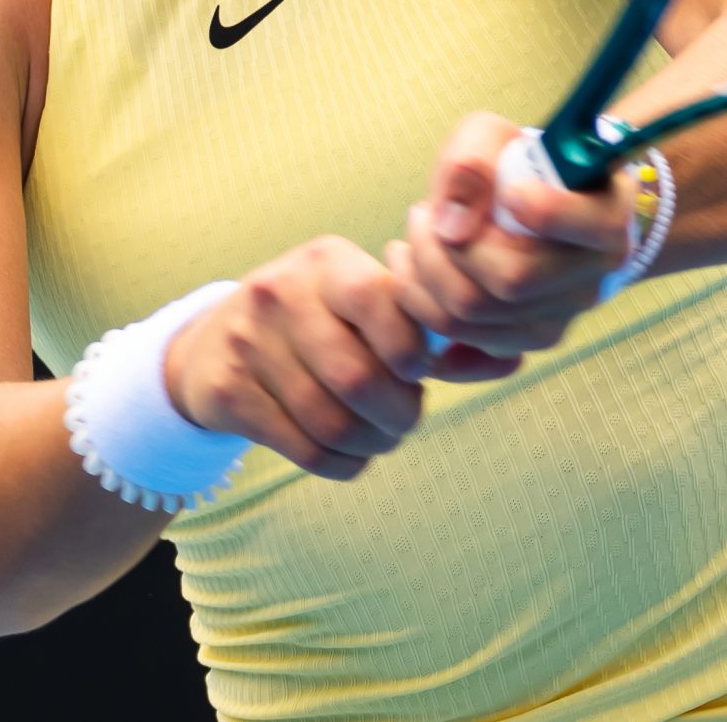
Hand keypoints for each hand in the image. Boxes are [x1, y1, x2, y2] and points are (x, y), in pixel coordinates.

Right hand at [162, 236, 515, 482]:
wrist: (213, 345)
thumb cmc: (319, 324)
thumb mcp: (364, 304)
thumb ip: (430, 328)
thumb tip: (513, 358)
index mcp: (328, 262)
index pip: (380, 303)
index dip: (410, 351)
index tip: (418, 372)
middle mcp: (282, 292)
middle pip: (359, 377)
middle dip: (398, 414)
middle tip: (405, 420)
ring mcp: (249, 341)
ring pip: (331, 420)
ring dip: (371, 444)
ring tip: (380, 438)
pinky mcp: (227, 389)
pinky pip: (302, 447)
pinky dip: (340, 464)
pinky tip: (349, 454)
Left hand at [385, 112, 637, 357]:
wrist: (535, 206)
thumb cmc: (517, 165)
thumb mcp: (495, 137)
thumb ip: (472, 163)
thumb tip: (452, 229)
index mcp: (606, 219)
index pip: (581, 226)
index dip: (542, 209)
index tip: (510, 190)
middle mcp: (592, 278)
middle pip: (510, 280)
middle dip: (444, 247)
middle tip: (420, 213)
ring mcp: (560, 317)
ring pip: (475, 314)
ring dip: (422, 274)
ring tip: (414, 236)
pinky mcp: (524, 342)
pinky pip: (459, 339)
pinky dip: (422, 304)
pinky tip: (416, 270)